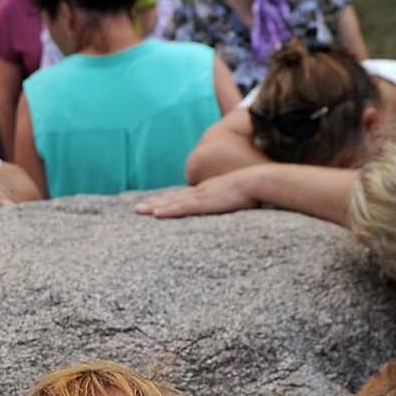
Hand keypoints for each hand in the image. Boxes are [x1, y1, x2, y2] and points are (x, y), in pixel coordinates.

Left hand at [135, 171, 262, 218]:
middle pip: (172, 198)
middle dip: (154, 203)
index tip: (155, 205)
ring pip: (172, 202)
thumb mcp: (237, 196)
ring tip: (139, 211)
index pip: (183, 196)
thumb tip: (232, 206)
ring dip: (155, 207)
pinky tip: (156, 214)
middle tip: (138, 209)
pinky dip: (168, 211)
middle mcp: (200, 191)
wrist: (257, 181)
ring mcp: (201, 196)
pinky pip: (182, 208)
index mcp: (208, 190)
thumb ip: (230, 201)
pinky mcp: (204, 202)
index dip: (168, 200)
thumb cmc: (252, 190)